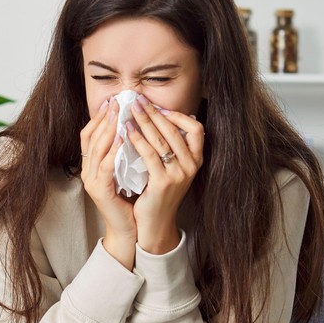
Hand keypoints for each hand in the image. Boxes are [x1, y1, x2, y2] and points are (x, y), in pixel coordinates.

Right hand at [79, 98, 135, 268]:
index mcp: (92, 165)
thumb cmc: (131, 200)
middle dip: (104, 117)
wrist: (130, 229)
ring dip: (108, 129)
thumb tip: (134, 127)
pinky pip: (106, 166)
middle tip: (117, 101)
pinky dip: (114, 151)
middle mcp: (87, 171)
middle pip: (90, 137)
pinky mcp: (101, 191)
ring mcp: (92, 181)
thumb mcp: (126, 170)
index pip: (89, 134)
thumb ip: (125, 152)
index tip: (112, 100)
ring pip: (96, 149)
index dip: (99, 116)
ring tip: (119, 114)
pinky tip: (124, 138)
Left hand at [123, 97, 204, 254]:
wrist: (154, 223)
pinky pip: (149, 154)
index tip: (160, 108)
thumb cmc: (159, 193)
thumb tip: (159, 118)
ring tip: (130, 110)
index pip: (197, 129)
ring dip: (144, 122)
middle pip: (174, 131)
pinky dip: (137, 139)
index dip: (179, 116)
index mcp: (196, 160)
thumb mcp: (171, 168)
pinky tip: (126, 131)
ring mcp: (179, 174)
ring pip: (161, 140)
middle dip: (154, 113)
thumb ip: (171, 148)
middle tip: (138, 100)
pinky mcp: (163, 182)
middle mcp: (192, 166)